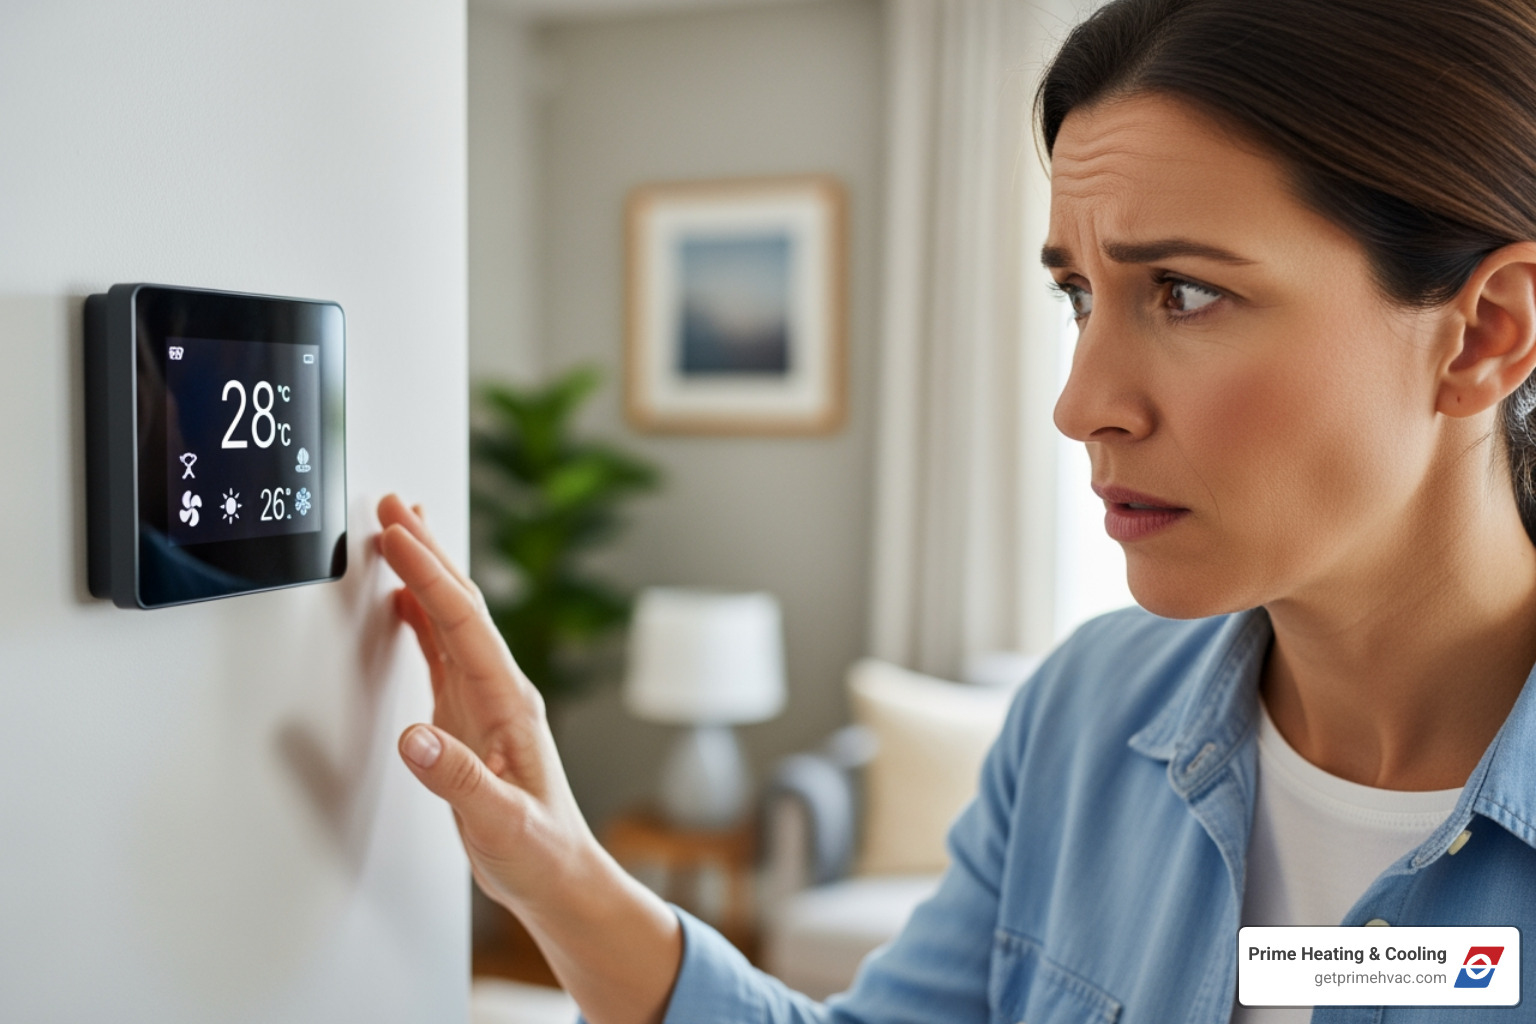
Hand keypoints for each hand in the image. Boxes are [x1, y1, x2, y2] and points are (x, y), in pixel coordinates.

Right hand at [375, 493, 595, 916]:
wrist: (559, 876)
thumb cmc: (539, 852)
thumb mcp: (499, 823)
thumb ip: (457, 781)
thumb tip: (412, 739)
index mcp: (508, 702)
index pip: (463, 622)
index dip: (428, 573)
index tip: (396, 533)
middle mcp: (500, 690)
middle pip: (461, 604)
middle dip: (426, 550)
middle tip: (391, 504)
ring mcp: (486, 700)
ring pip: (451, 620)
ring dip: (425, 574)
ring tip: (397, 531)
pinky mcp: (471, 718)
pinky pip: (443, 652)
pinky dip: (421, 618)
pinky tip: (404, 603)